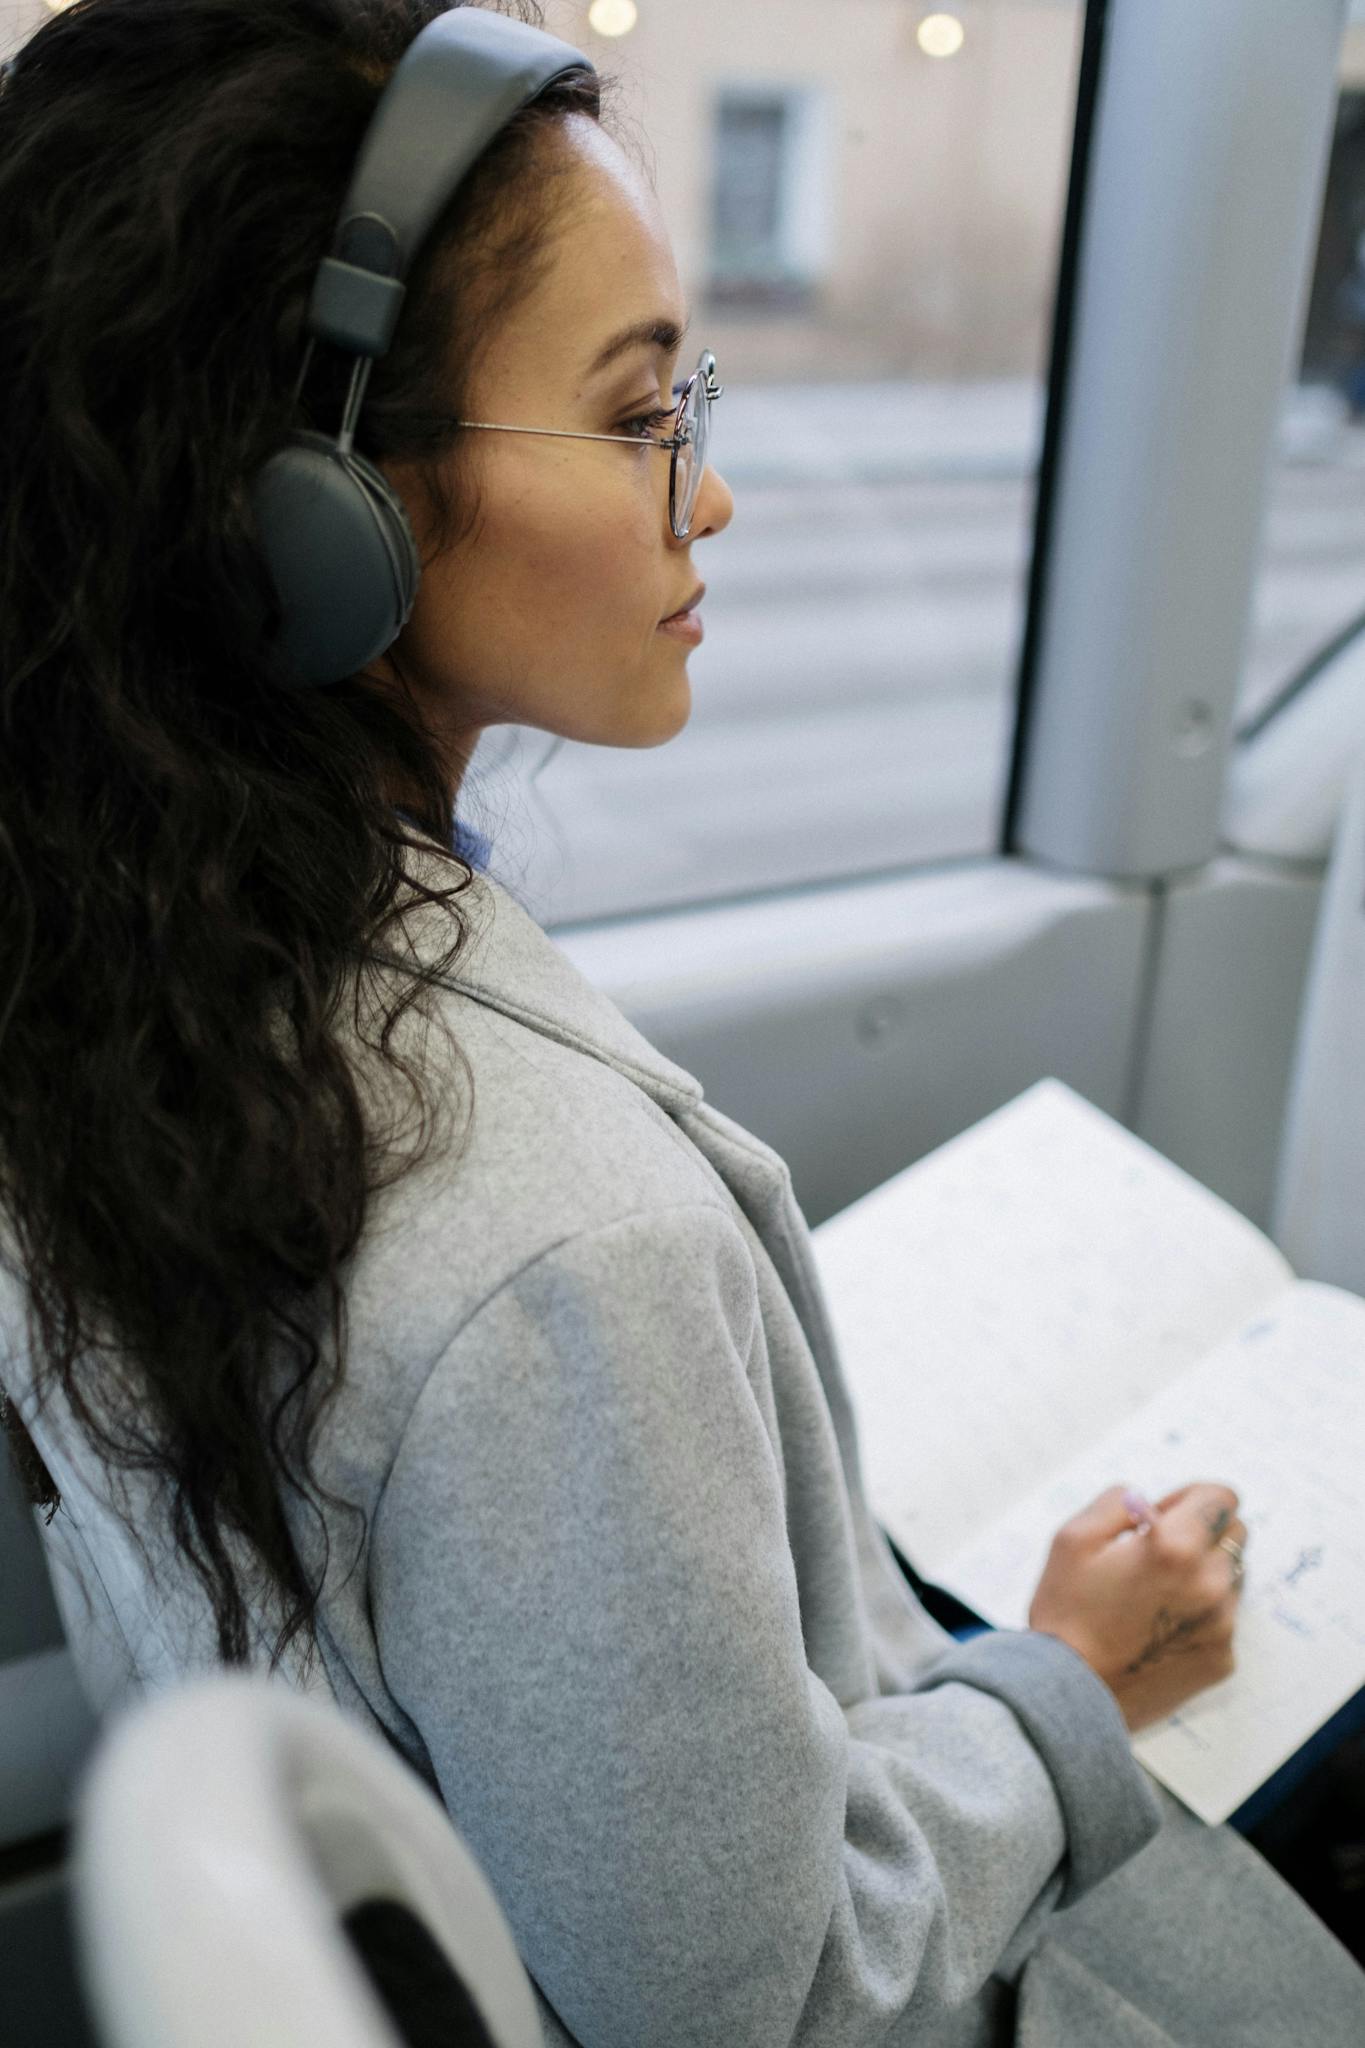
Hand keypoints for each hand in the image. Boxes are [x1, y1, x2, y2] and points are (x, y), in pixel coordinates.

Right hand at [1027, 1481, 1246, 1731]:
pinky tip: (1159, 1628)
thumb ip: (1118, 1502)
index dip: (1190, 1498)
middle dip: (1203, 1532)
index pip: (1221, 1497)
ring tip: (1157, 1595)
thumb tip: (1148, 1502)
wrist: (1071, 1693)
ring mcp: (1222, 1625)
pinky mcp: (1222, 1658)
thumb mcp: (1073, 1537)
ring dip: (1204, 1573)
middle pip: (1235, 1534)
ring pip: (1231, 1577)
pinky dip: (1200, 1613)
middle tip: (1158, 1553)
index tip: (1162, 1515)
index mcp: (1176, 1546)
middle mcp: (1211, 1583)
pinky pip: (1224, 1618)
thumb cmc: (1066, 1612)